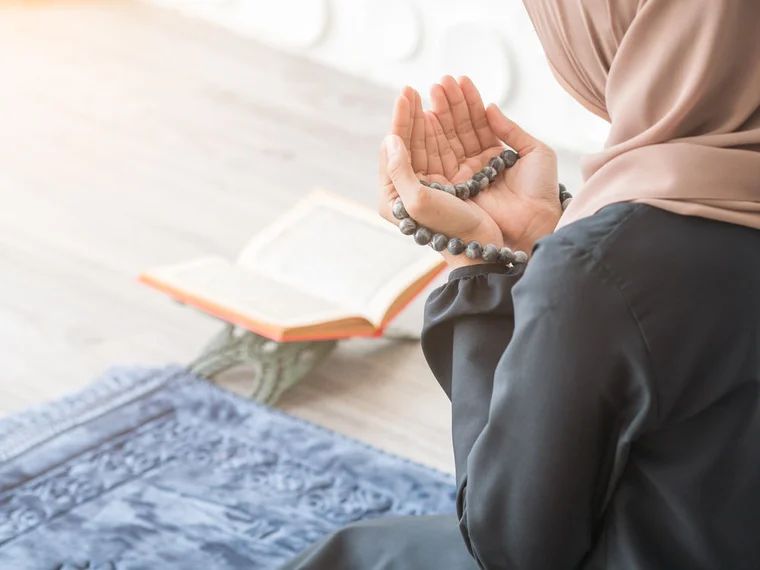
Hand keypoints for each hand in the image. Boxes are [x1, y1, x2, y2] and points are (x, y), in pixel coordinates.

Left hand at [378, 90, 502, 268]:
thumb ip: (399, 170)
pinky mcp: (454, 181)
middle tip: (414, 89)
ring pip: (430, 141)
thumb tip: (390, 140)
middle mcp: (411, 188)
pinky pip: (448, 148)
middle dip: (413, 113)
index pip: (394, 148)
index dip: (400, 120)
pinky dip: (450, 128)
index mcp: (394, 195)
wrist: (482, 246)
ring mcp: (433, 184)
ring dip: (432, 116)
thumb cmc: (450, 227)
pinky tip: (447, 113)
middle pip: (410, 142)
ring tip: (435, 92)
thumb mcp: (418, 201)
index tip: (406, 95)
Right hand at [428, 76, 561, 253]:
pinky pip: (441, 158)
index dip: (469, 102)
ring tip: (434, 89)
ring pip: (448, 140)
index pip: (477, 124)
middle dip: (449, 104)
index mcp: (495, 156)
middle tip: (440, 81)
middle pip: (459, 129)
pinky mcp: (454, 188)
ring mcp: (464, 176)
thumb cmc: (541, 191)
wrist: (537, 221)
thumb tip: (490, 107)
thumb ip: (511, 130)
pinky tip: (430, 115)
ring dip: (440, 114)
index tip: (458, 80)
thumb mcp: (535, 152)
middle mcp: (477, 165)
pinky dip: (434, 137)